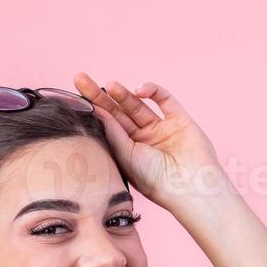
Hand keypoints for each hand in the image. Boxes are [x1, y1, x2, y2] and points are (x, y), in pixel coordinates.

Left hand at [72, 72, 227, 209]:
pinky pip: (165, 100)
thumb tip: (96, 109)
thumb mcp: (126, 156)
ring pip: (138, 105)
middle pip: (118, 112)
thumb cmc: (156, 180)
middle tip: (81, 79)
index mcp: (128, 152)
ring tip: (111, 86)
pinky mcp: (180, 121)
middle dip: (100, 96)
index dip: (93, 109)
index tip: (76, 95)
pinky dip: (152, 90)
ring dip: (124, 94)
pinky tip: (140, 90)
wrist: (190, 187)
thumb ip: (113, 132)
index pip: (107, 126)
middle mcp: (143, 140)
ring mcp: (161, 129)